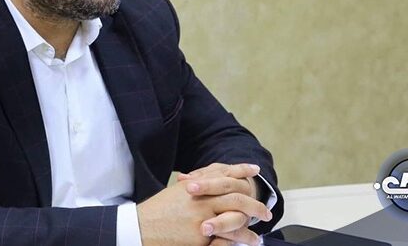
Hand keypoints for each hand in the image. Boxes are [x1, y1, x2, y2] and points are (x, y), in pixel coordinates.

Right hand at [136, 178, 269, 245]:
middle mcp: (201, 196)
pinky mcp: (201, 233)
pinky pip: (227, 234)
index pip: (223, 173)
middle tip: (266, 209)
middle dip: (253, 201)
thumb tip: (202, 180)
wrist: (141, 227)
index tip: (254, 169)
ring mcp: (203, 215)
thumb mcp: (175, 193)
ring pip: (236, 214)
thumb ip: (193, 185)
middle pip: (235, 194)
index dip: (240, 170)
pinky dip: (240, 237)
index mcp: (195, 184)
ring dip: (251, 220)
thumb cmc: (156, 212)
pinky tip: (248, 240)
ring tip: (262, 229)